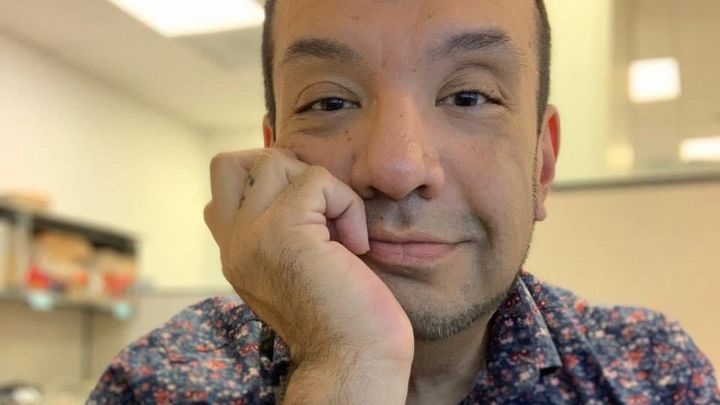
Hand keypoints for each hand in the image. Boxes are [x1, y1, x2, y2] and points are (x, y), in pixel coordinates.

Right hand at [204, 149, 412, 401]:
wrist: (353, 360)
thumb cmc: (341, 317)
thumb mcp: (298, 267)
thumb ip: (281, 231)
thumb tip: (301, 184)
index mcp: (236, 253)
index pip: (222, 189)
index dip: (266, 182)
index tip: (307, 212)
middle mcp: (234, 244)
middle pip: (229, 163)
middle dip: (281, 169)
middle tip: (315, 208)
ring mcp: (252, 235)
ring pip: (273, 161)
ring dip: (320, 186)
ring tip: (338, 229)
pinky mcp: (282, 230)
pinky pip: (317, 180)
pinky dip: (347, 204)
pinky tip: (355, 245)